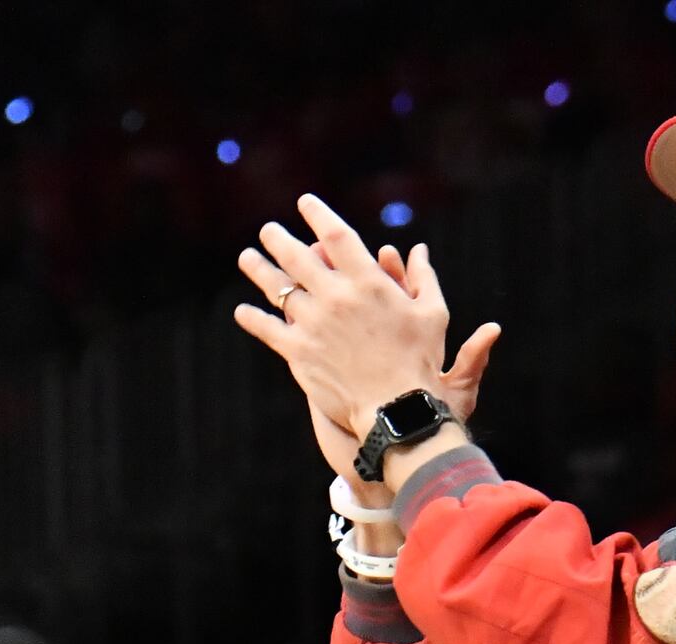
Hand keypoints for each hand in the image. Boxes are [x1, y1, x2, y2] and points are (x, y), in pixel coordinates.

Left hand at [232, 197, 499, 470]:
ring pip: (277, 289)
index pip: (336, 236)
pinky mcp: (299, 352)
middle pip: (297, 257)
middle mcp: (335, 297)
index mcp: (368, 282)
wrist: (397, 409)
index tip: (305, 202)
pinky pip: (269, 330)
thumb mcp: (433, 314)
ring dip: (259, 269)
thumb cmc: (420, 361)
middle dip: (279, 239)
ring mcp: (313, 324)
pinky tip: (242, 312)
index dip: (318, 215)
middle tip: (269, 230)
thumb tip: (418, 250)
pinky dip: (253, 319)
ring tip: (247, 257)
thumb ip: (423, 278)